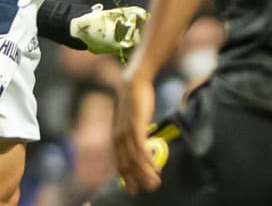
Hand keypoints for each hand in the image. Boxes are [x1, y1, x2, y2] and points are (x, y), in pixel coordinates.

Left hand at [112, 75, 161, 194]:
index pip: (119, 163)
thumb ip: (132, 133)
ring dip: (145, 174)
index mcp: (115, 136)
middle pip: (126, 165)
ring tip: (156, 183)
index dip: (127, 178)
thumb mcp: (130, 120)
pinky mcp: (135, 126)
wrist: (133, 81)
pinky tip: (155, 169)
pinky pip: (141, 149)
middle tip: (149, 190)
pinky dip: (148, 161)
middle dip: (136, 180)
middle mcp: (118, 136)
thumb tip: (140, 145)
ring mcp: (126, 131)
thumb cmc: (134, 100)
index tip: (134, 189)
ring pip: (134, 160)